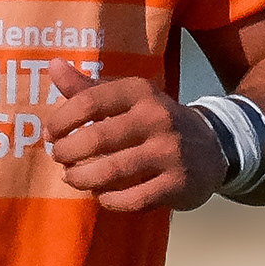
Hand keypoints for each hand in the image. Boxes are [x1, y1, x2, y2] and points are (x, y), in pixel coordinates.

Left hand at [39, 66, 230, 212]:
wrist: (213, 147)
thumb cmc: (154, 122)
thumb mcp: (127, 99)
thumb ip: (88, 87)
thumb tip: (53, 65)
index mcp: (141, 92)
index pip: (89, 101)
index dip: (61, 121)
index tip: (51, 134)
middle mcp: (157, 118)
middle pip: (95, 138)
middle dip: (67, 153)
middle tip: (60, 159)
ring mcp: (170, 152)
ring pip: (111, 171)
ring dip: (82, 179)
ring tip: (73, 178)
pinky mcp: (178, 184)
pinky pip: (132, 199)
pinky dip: (109, 200)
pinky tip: (102, 195)